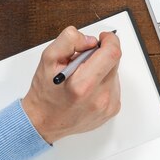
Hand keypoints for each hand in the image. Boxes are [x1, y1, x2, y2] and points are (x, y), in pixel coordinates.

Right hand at [22, 27, 120, 143]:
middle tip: (83, 60)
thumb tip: (91, 40)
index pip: (112, 54)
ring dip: (102, 69)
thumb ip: (69, 41)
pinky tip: (89, 88)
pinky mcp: (112, 110)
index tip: (103, 38)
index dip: (110, 40)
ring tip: (83, 78)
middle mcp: (99, 97)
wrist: (44, 121)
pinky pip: (114, 86)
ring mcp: (108, 105)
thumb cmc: (45, 92)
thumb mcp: (48, 59)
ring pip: (115, 73)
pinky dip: (104, 82)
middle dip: (101, 54)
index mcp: (83, 84)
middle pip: (114, 61)